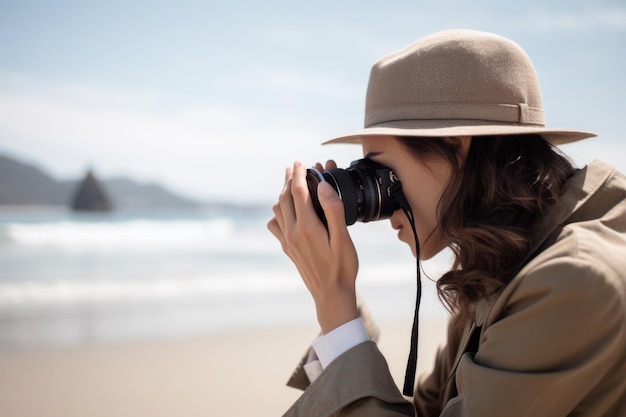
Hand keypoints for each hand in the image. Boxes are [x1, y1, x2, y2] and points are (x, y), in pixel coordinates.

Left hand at [267, 161, 358, 332]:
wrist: (331, 294)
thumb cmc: (342, 267)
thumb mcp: (343, 238)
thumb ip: (333, 210)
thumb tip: (323, 186)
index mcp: (307, 226)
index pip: (299, 191)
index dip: (299, 174)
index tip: (300, 162)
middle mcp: (293, 232)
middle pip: (285, 197)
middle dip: (289, 179)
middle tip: (294, 167)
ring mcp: (287, 241)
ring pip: (278, 210)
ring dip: (283, 194)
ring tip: (290, 184)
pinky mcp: (287, 249)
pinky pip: (276, 225)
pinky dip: (278, 213)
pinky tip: (285, 212)